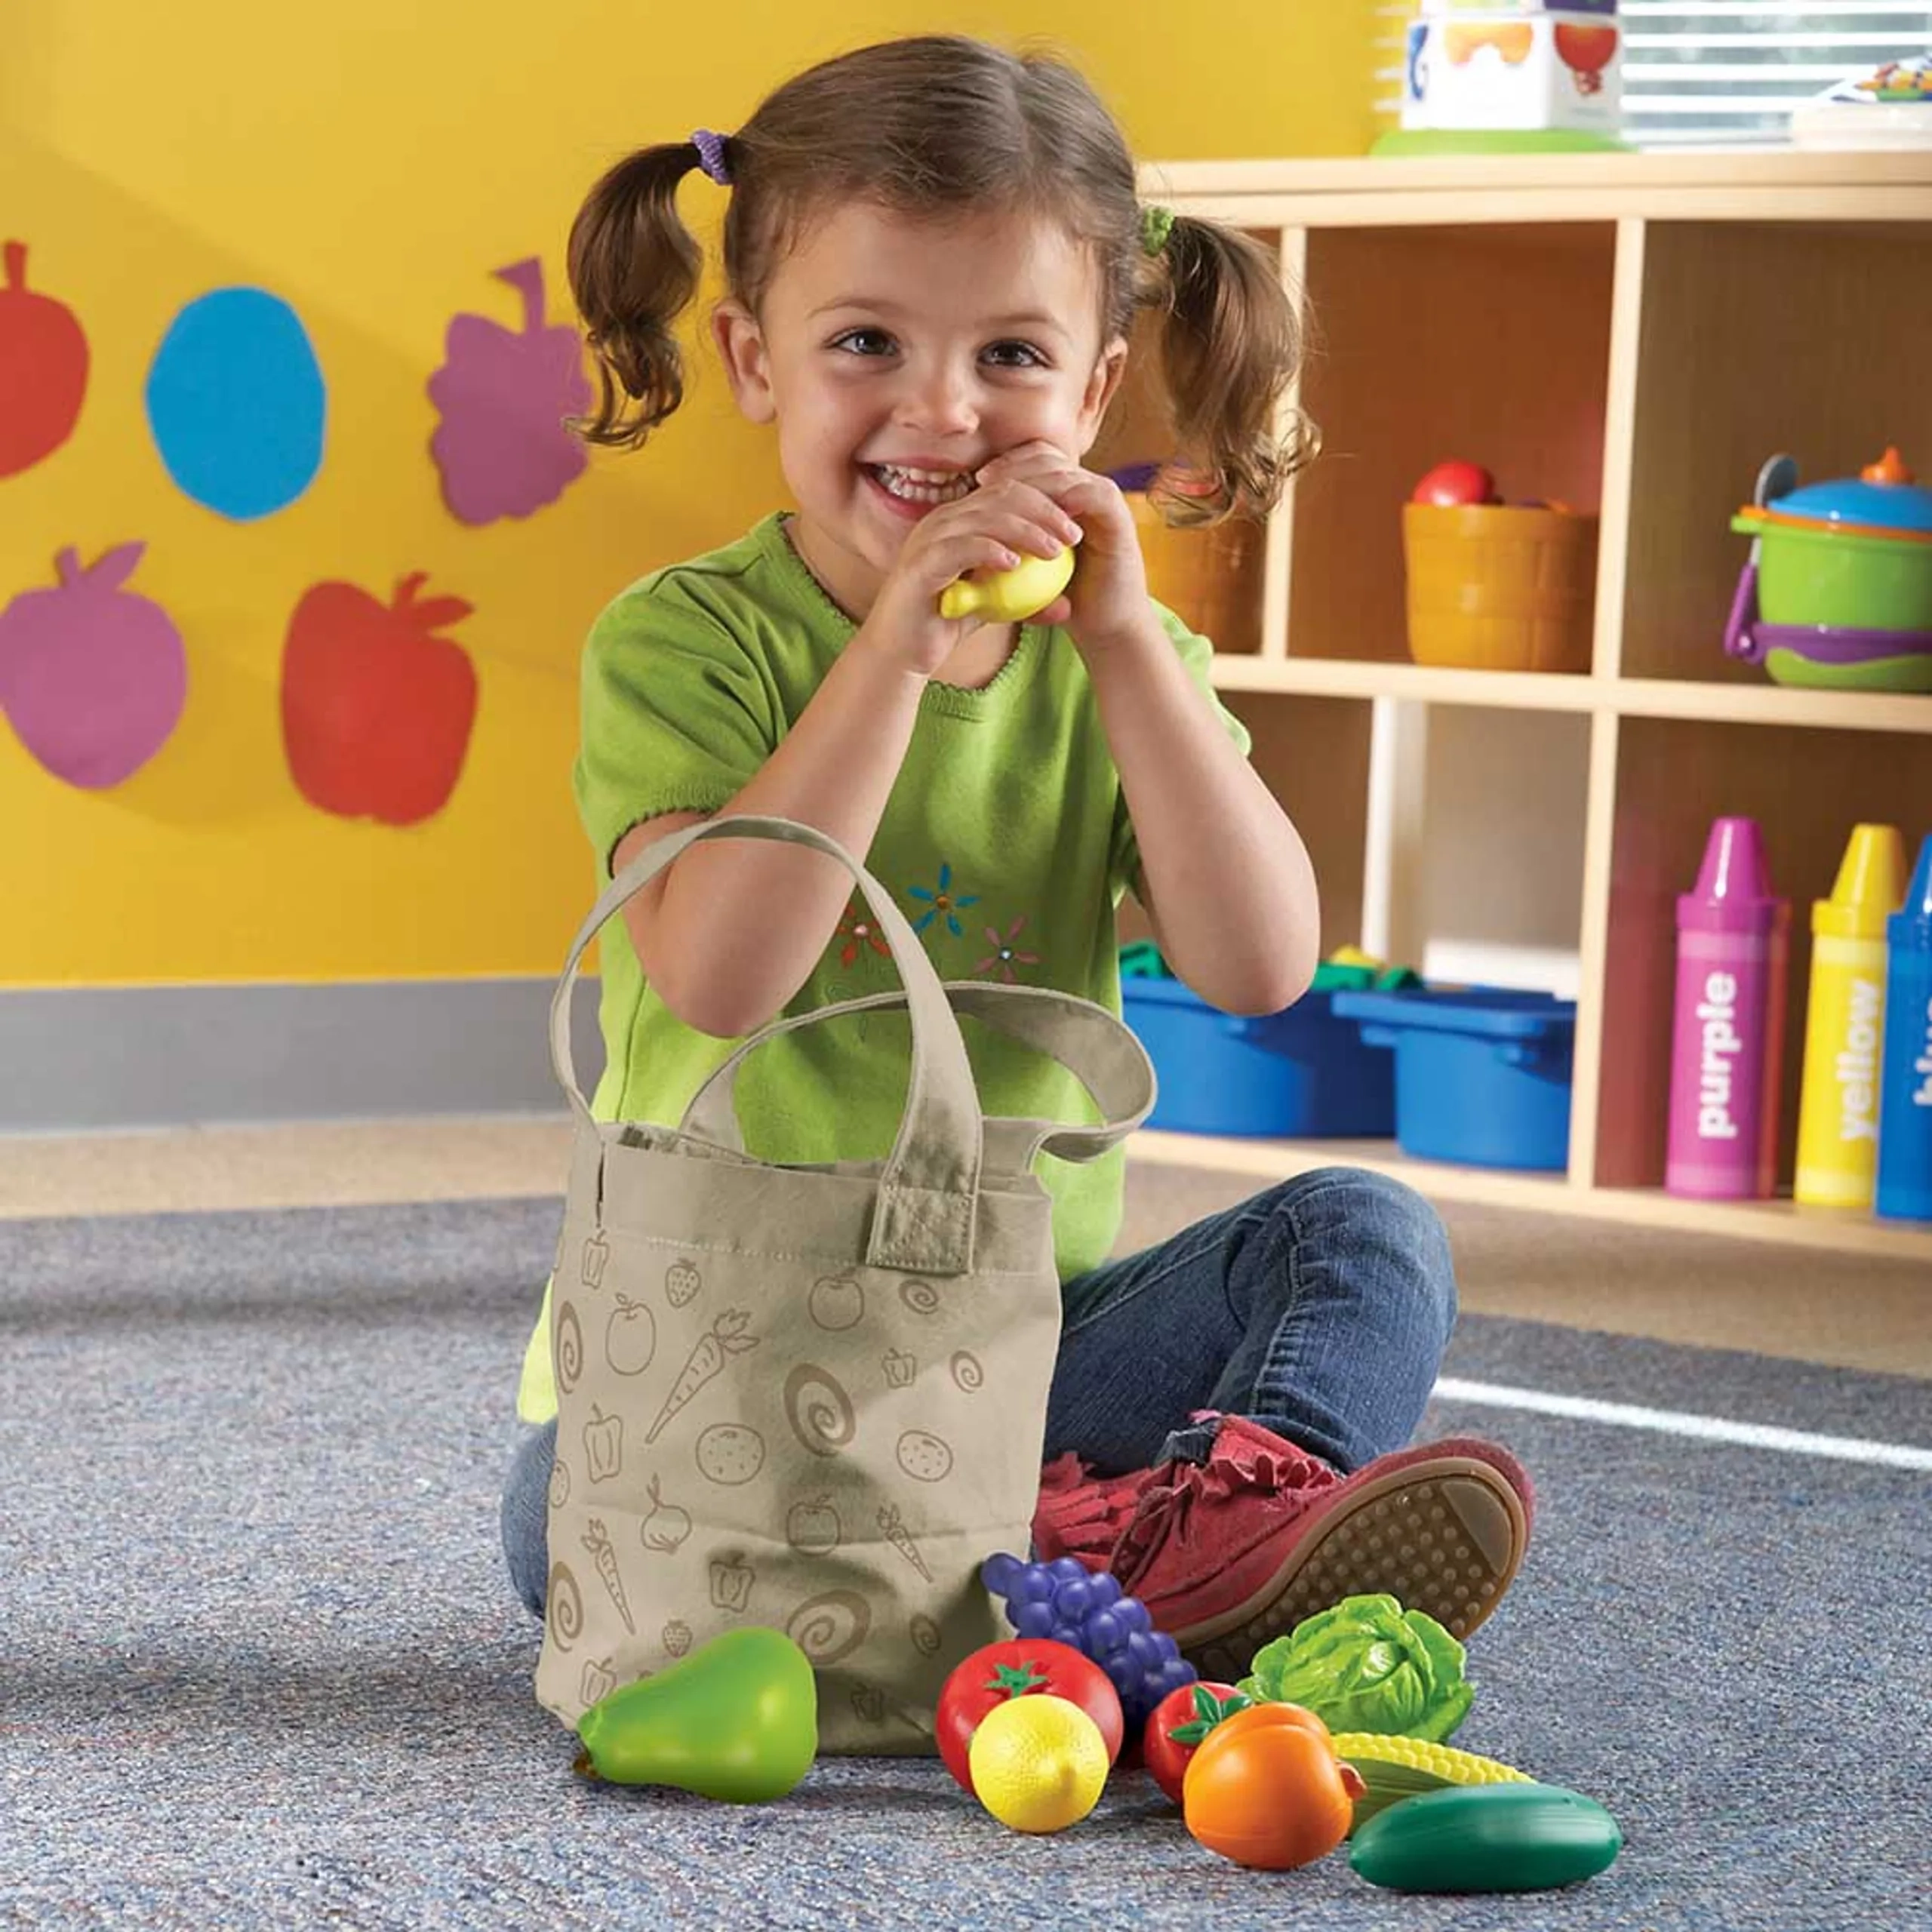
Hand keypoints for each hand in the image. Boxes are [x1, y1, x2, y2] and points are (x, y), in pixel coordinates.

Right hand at [852, 476, 1084, 679]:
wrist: (902, 652)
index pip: (1008, 491)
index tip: (1076, 525)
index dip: (1046, 502)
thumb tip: (1068, 605)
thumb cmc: (946, 625)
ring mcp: (928, 539)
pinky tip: (1015, 564)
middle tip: (1073, 534)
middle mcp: (942, 520)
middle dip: (1044, 510)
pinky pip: (959, 548)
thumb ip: (1026, 600)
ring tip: (1054, 551)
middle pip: (1000, 495)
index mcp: (960, 519)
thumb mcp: (994, 608)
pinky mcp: (919, 564)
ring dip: (1025, 530)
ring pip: (983, 517)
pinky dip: (989, 550)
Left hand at [971, 442, 1151, 652]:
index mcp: (1067, 495)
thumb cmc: (1063, 601)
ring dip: (1034, 482)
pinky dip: (1066, 498)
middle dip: (1014, 465)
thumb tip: (959, 529)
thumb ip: (1003, 542)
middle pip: (1048, 457)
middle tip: (986, 481)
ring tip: (1004, 496)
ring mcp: (1105, 500)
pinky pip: (1093, 494)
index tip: (979, 481)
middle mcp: (1087, 490)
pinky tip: (1040, 513)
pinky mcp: (1119, 517)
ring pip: (1066, 472)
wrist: (1105, 626)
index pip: (1035, 460)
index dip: (1008, 464)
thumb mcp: (1025, 568)